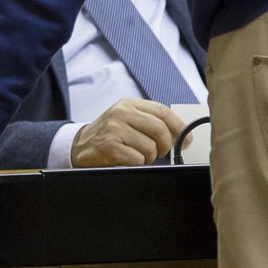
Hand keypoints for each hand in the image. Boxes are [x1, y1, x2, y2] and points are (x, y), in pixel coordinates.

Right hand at [71, 98, 186, 167]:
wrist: (80, 146)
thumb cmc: (110, 134)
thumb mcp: (128, 119)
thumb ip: (152, 122)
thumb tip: (184, 137)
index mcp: (129, 104)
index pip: (162, 111)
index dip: (179, 126)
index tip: (187, 139)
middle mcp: (121, 113)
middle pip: (159, 129)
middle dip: (165, 145)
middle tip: (161, 152)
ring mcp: (114, 130)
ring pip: (150, 147)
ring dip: (149, 157)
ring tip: (137, 155)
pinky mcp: (109, 147)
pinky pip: (138, 159)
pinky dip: (137, 163)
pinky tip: (127, 159)